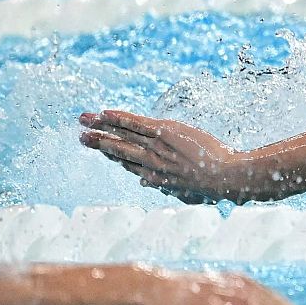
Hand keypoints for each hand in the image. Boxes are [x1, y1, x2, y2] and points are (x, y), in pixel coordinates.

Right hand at [79, 110, 267, 202]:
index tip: (101, 151)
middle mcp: (150, 163)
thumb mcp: (185, 192)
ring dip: (102, 126)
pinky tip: (106, 113)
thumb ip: (165, 186)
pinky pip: (136, 124)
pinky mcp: (165, 133)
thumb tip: (148, 184)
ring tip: (85, 120)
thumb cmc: (212, 186)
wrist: (224, 177)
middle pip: (118, 151)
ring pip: (123, 135)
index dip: (112, 156)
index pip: (128, 165)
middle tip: (81, 136)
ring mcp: (156, 147)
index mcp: (155, 177)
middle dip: (98, 143)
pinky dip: (120, 118)